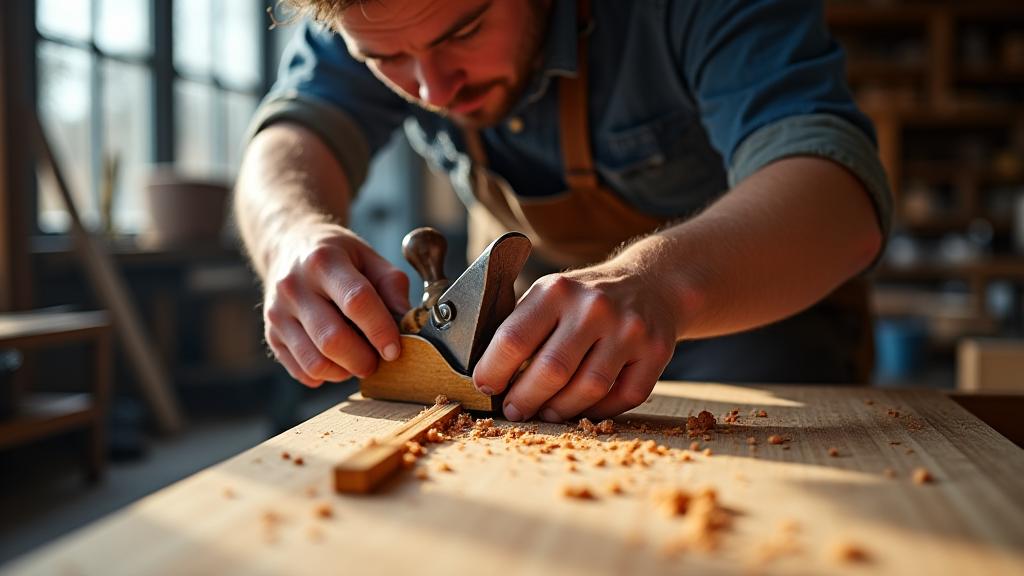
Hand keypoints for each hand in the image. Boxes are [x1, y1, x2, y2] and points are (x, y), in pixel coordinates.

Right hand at [263, 223, 410, 386]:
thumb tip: (407, 322)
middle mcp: (294, 286)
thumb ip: (392, 286)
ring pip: (315, 362)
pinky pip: (302, 371)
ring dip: (346, 372)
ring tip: (358, 360)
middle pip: (333, 339)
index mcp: (324, 260)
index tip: (395, 349)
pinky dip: (326, 376)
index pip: (356, 301)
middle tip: (378, 360)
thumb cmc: (337, 255)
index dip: (380, 330)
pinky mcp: (272, 335)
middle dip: (363, 360)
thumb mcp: (368, 256)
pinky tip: (337, 361)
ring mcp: (277, 313)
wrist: (288, 246)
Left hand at [472, 261, 677, 421]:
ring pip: (588, 389)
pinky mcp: (655, 352)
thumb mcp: (549, 294)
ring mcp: (629, 330)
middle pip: (551, 371)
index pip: (514, 339)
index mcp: (557, 290)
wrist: (650, 284)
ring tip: (546, 412)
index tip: (485, 387)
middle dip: (524, 400)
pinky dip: (598, 411)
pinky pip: (621, 398)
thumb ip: (521, 327)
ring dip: (560, 410)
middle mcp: (594, 307)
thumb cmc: (584, 299)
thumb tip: (486, 377)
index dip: (493, 371)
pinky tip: (582, 407)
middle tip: (513, 410)